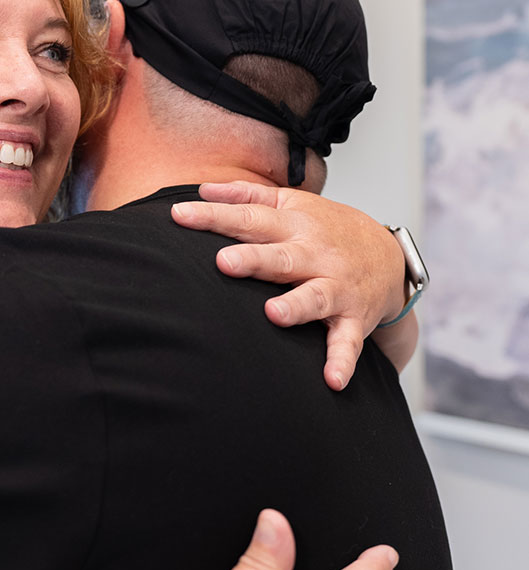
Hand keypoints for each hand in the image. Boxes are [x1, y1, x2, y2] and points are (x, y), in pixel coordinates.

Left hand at [171, 182, 413, 389]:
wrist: (389, 256)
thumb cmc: (328, 229)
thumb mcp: (291, 203)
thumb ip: (246, 195)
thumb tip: (202, 188)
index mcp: (293, 225)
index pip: (248, 218)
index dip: (213, 216)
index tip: (179, 215)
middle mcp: (314, 254)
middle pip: (280, 256)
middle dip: (254, 260)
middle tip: (224, 262)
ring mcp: (335, 287)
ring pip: (315, 296)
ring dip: (296, 306)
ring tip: (274, 314)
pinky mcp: (353, 318)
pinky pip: (347, 342)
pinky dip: (341, 361)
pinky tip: (332, 381)